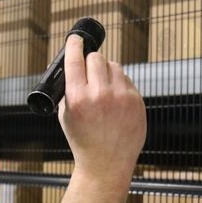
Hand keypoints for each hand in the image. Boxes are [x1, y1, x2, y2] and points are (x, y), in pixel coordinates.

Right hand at [58, 35, 145, 180]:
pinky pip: (126, 80)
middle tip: (89, 69)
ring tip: (103, 87)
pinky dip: (119, 84)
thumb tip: (69, 66)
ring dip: (106, 71)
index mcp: (78, 98)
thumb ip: (66, 90)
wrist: (106, 164)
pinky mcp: (136, 101)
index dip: (74, 45)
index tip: (75, 39)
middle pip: (96, 57)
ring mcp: (121, 98)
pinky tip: (115, 99)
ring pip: (113, 66)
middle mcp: (100, 95)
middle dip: (90, 60)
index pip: (74, 59)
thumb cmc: (83, 140)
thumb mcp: (65, 116)